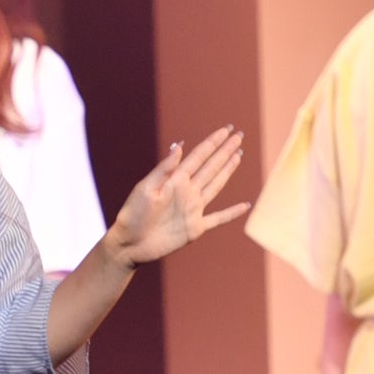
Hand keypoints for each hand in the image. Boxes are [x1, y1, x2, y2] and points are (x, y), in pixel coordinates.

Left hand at [107, 125, 249, 267]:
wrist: (128, 243)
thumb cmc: (132, 215)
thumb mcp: (145, 189)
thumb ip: (164, 169)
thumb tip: (179, 145)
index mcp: (175, 180)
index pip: (199, 156)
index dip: (214, 142)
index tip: (227, 129)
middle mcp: (187, 192)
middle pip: (211, 167)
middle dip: (225, 151)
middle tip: (239, 135)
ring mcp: (193, 209)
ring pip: (216, 185)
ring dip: (228, 170)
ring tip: (238, 155)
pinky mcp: (195, 228)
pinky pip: (219, 218)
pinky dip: (232, 212)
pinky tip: (246, 205)